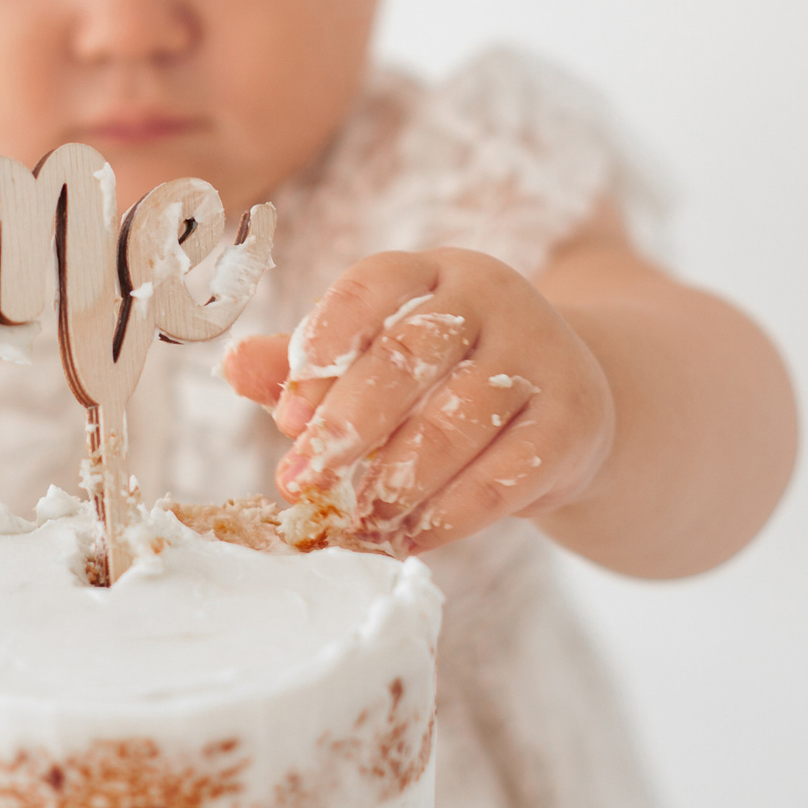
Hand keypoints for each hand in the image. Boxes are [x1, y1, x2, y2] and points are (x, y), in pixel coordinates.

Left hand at [221, 249, 612, 552]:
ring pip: (459, 419)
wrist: (566, 403)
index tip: (284, 412)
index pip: (374, 283)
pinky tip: (411, 537)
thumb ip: (306, 365)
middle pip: (414, 352)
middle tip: (302, 478)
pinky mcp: (576, 419)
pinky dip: (450, 515)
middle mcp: (492, 297)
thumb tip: (232, 364)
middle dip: (349, 422)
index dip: (325, 340)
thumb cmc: (443, 382)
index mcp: (431, 270)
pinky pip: (507, 474)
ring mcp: (543, 353)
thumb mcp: (375, 361)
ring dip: (398, 479)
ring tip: (357, 519)